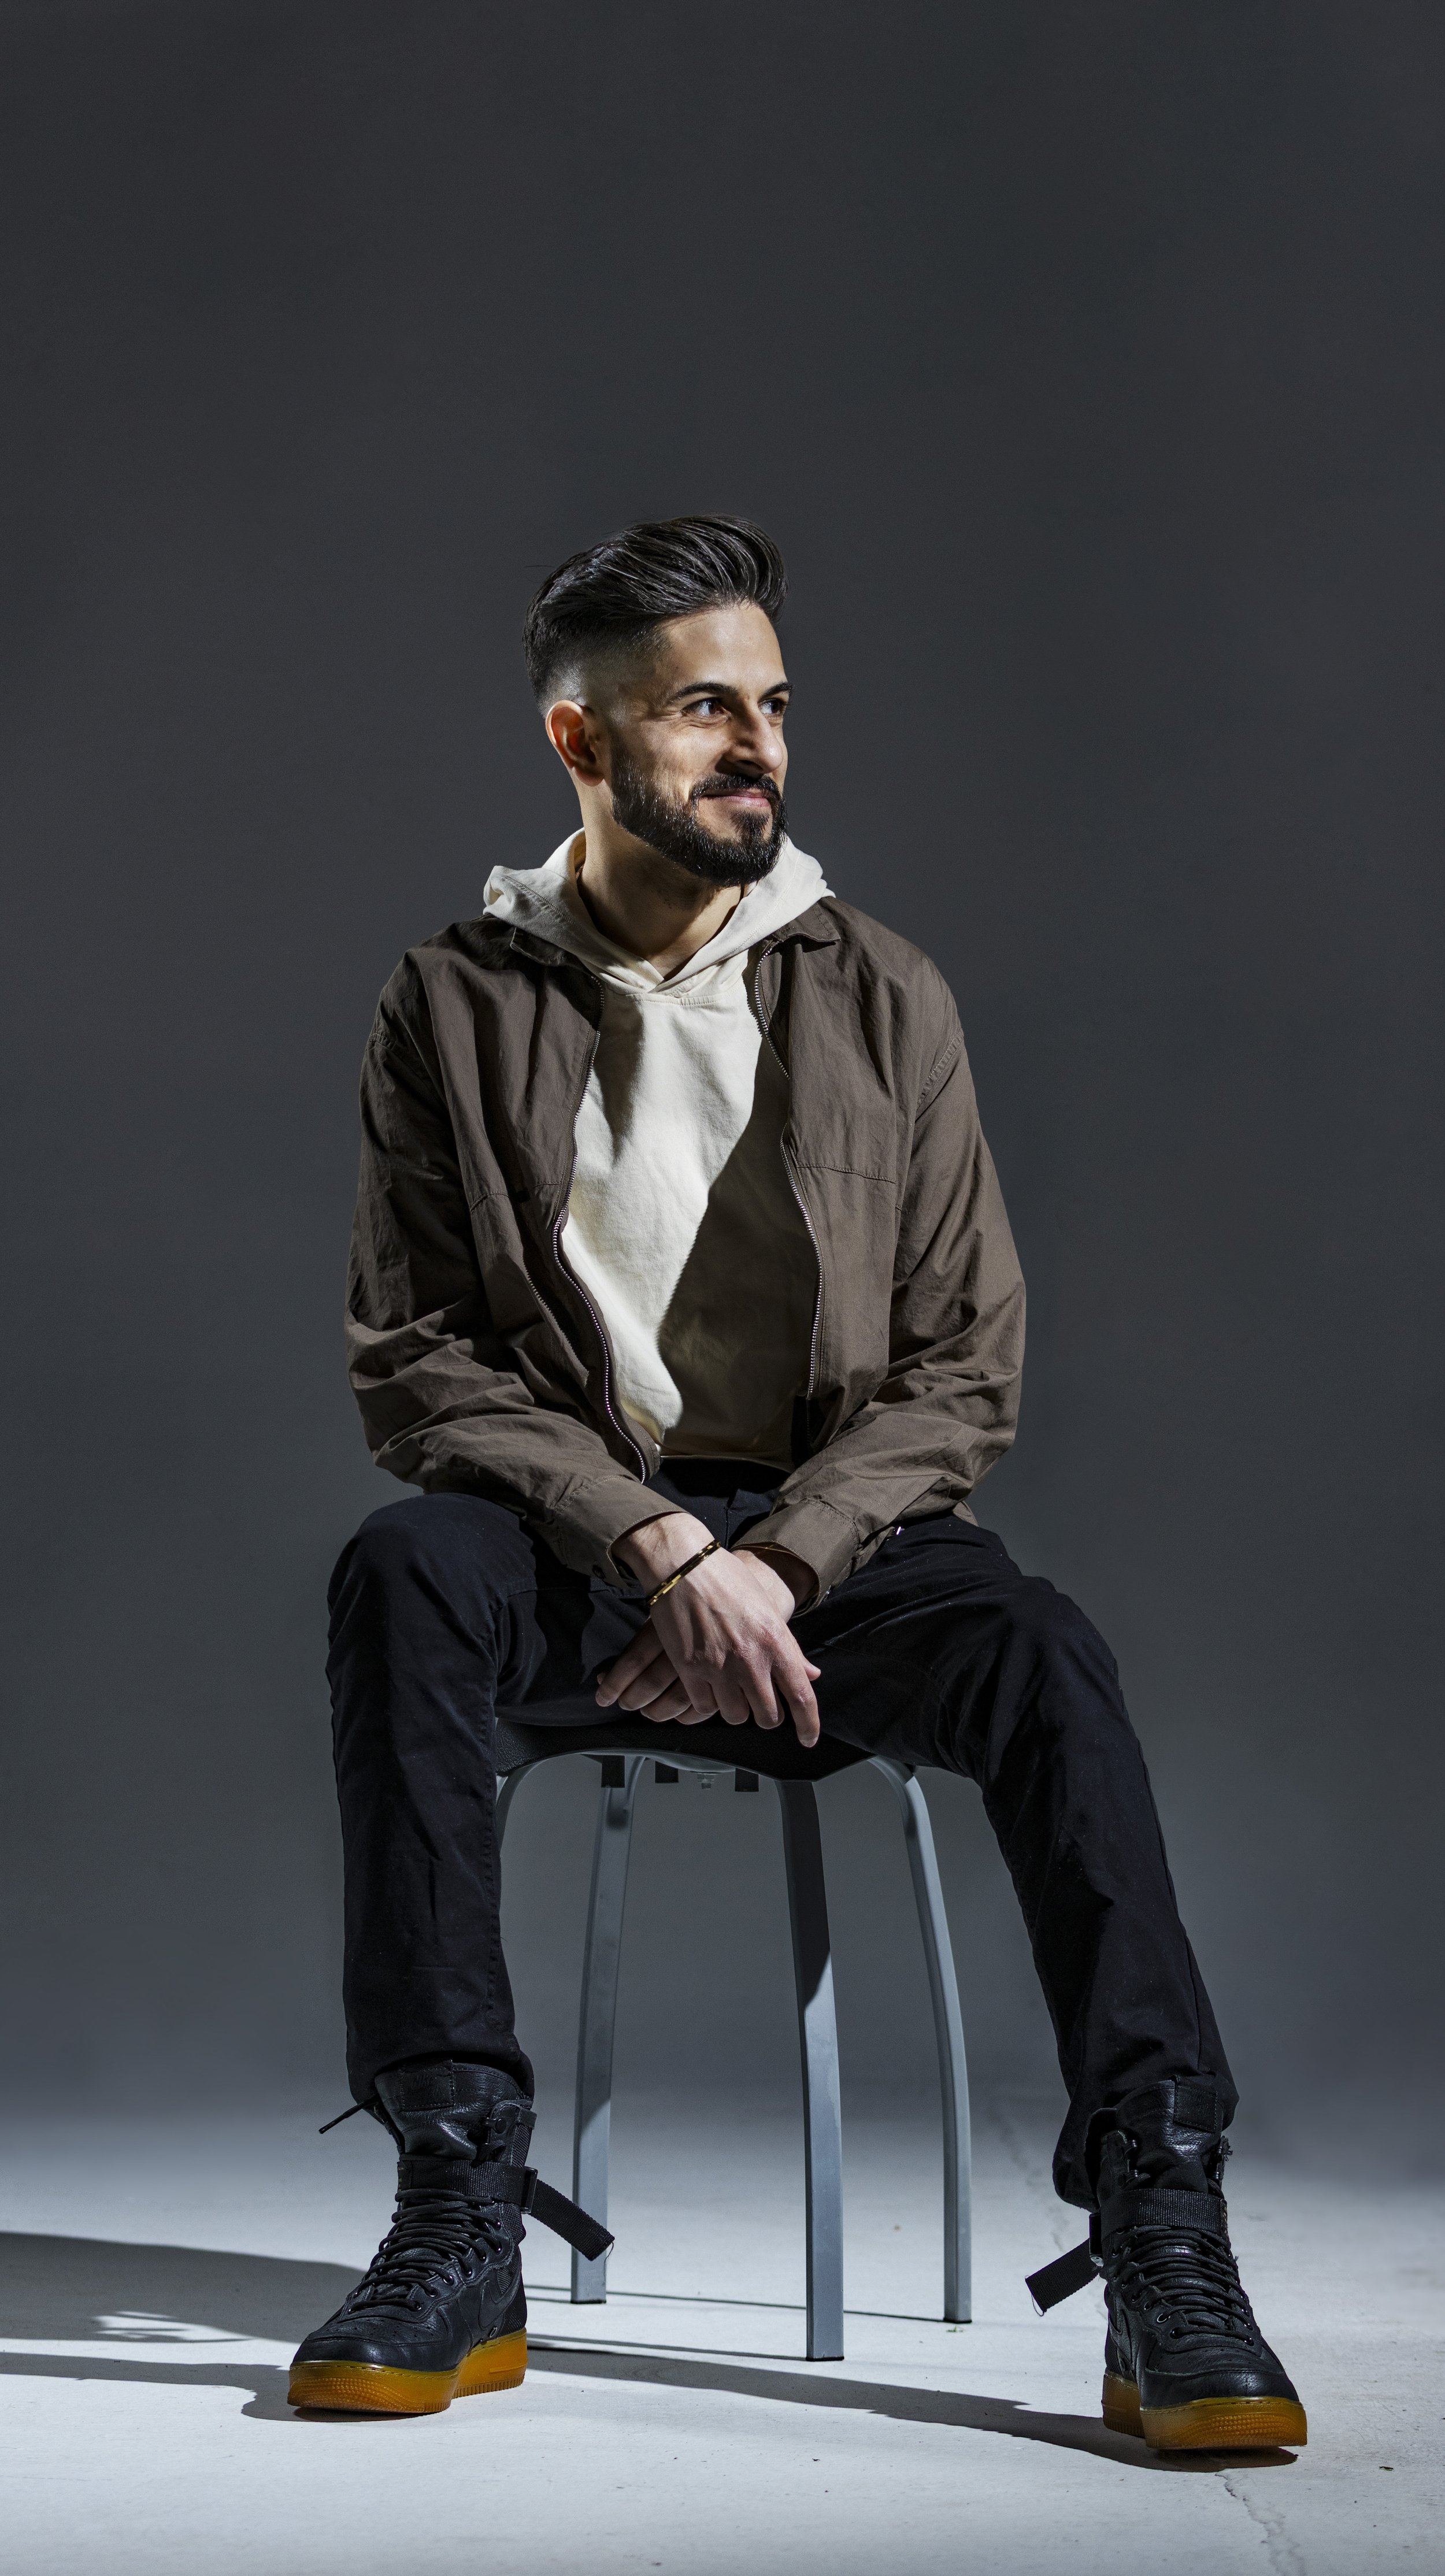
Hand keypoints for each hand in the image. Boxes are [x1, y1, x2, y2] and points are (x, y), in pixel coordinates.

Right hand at [601, 1515, 821, 1744]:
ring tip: (732, 1692)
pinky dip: (708, 1703)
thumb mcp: (768, 1611)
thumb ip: (790, 1648)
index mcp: (776, 1641)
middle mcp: (751, 1659)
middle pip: (768, 1716)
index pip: (802, 1696)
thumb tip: (811, 1675)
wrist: (684, 1564)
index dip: (809, 1725)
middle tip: (761, 1706)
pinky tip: (708, 1688)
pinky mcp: (690, 1669)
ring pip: (735, 1716)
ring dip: (736, 1710)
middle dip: (767, 1716)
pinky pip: (704, 1707)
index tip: (808, 1739)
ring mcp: (719, 1666)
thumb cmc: (728, 1580)